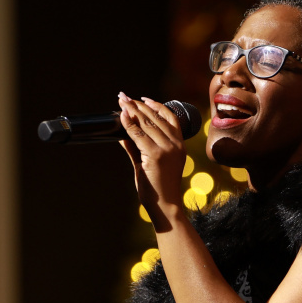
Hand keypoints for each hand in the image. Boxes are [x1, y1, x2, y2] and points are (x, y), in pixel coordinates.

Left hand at [117, 93, 186, 219]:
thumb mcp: (148, 163)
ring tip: (121, 101)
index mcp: (179, 145)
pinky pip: (138, 134)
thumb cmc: (158, 188)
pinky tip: (122, 115)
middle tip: (124, 96)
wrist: (165, 206)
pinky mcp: (155, 155)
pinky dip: (129, 123)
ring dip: (132, 110)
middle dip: (138, 105)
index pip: (170, 118)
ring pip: (147, 123)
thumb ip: (136, 148)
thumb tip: (123, 134)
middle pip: (156, 117)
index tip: (142, 98)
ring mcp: (166, 149)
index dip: (155, 106)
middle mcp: (176, 144)